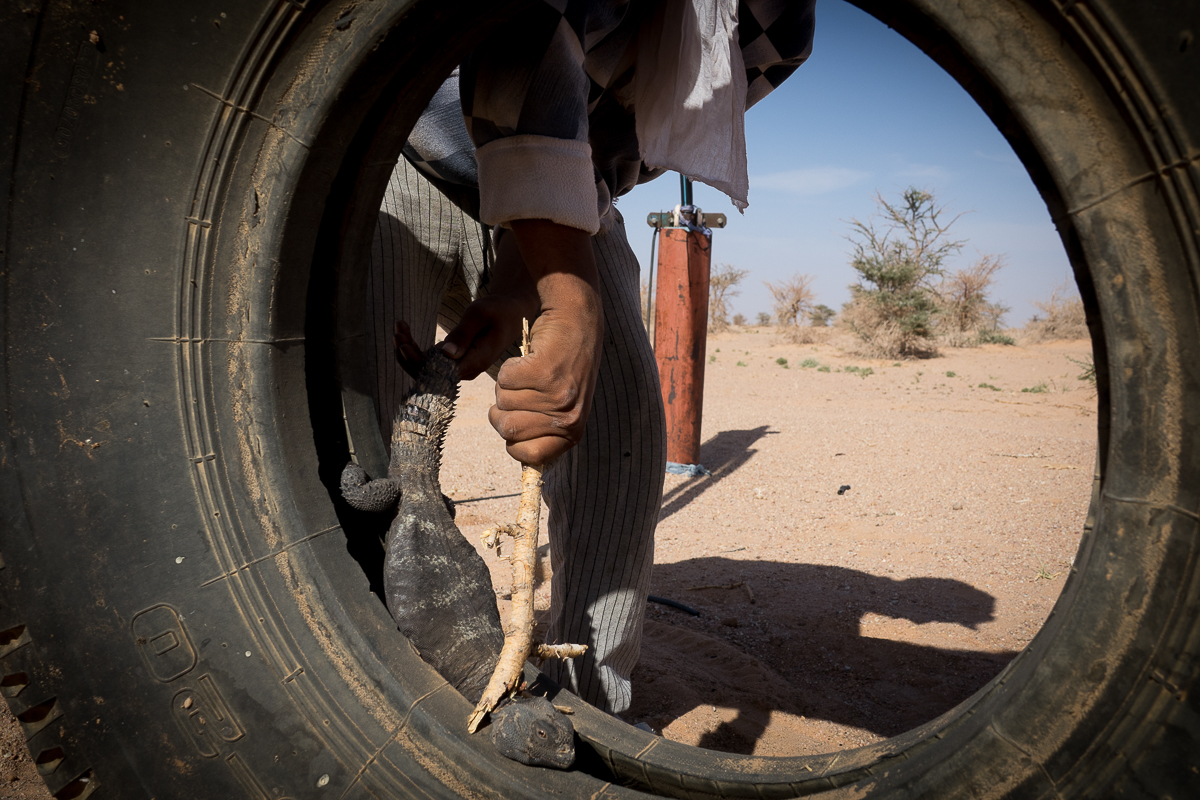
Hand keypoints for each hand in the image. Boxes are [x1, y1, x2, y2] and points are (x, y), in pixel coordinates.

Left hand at [393, 229, 537, 380]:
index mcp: (475, 361)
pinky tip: (404, 329)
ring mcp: (458, 367)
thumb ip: (463, 333)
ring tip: (398, 328)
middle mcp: (465, 370)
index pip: (441, 372)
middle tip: (397, 333)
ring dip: (408, 351)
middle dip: (408, 357)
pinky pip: (429, 361)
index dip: (419, 363)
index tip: (404, 344)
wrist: (509, 313)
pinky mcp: (453, 361)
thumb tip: (445, 354)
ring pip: (426, 368)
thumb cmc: (497, 310)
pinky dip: (415, 347)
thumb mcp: (480, 314)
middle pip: (430, 375)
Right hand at [488, 220, 601, 464]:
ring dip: (508, 384)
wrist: (576, 320)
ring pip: (502, 402)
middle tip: (527, 388)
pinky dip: (510, 366)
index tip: (521, 417)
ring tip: (532, 371)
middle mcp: (568, 418)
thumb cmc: (563, 366)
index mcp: (573, 433)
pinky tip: (531, 357)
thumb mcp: (562, 407)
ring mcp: (557, 396)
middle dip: (504, 407)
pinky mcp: (545, 371)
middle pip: (507, 430)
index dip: (514, 438)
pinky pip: (504, 379)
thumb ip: (544, 435)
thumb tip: (527, 469)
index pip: (527, 458)